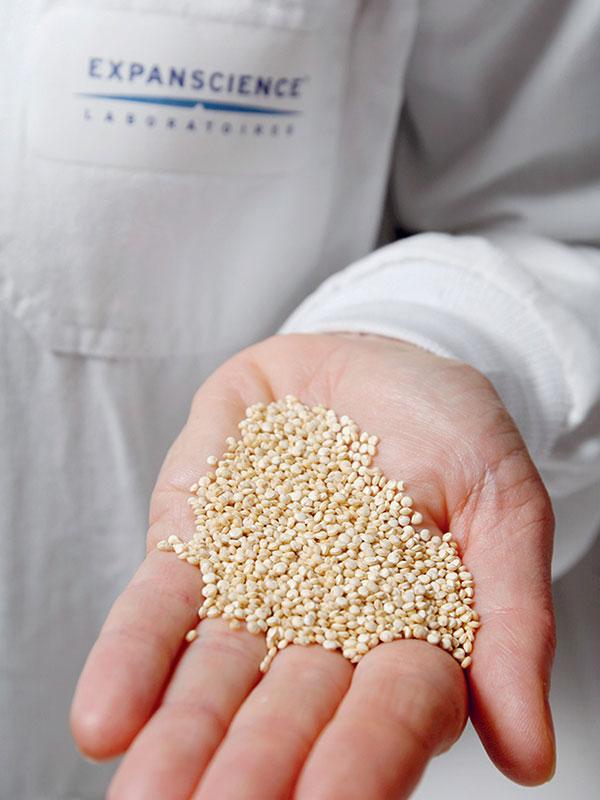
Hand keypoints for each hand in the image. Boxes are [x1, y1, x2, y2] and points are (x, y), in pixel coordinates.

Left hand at [71, 333, 555, 799]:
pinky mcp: (195, 544)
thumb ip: (510, 611)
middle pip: (288, 712)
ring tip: (145, 799)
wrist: (365, 360)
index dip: (360, 759)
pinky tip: (106, 718)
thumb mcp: (498, 498)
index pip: (388, 713)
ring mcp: (252, 589)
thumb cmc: (446, 426)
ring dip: (180, 738)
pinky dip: (134, 656)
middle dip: (253, 770)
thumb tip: (531, 753)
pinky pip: (161, 606)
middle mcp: (323, 632)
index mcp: (407, 635)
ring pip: (213, 675)